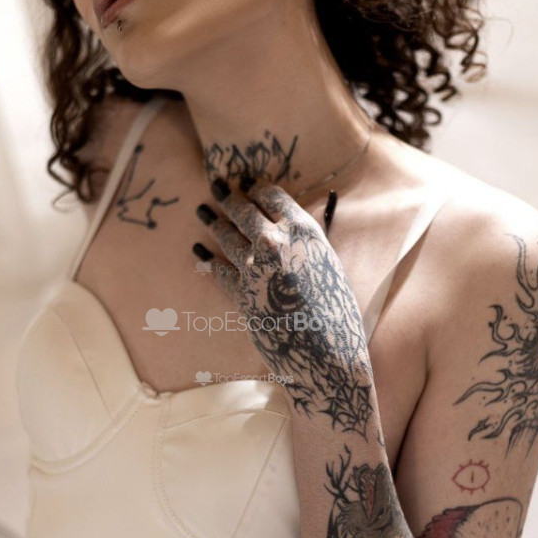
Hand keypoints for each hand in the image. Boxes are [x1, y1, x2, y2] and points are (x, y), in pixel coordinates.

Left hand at [193, 177, 377, 438]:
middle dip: (228, 197)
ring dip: (213, 222)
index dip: (258, 189)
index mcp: (305, 231)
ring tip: (203, 212)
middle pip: (244, 211)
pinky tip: (200, 253)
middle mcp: (277, 242)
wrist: (326, 353)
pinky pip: (218, 271)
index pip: (274, 197)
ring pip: (227, 236)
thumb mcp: (328, 266)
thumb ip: (305, 246)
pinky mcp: (240, 292)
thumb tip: (287, 233)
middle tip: (216, 186)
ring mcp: (255, 266)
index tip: (248, 185)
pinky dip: (208, 260)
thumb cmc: (336, 312)